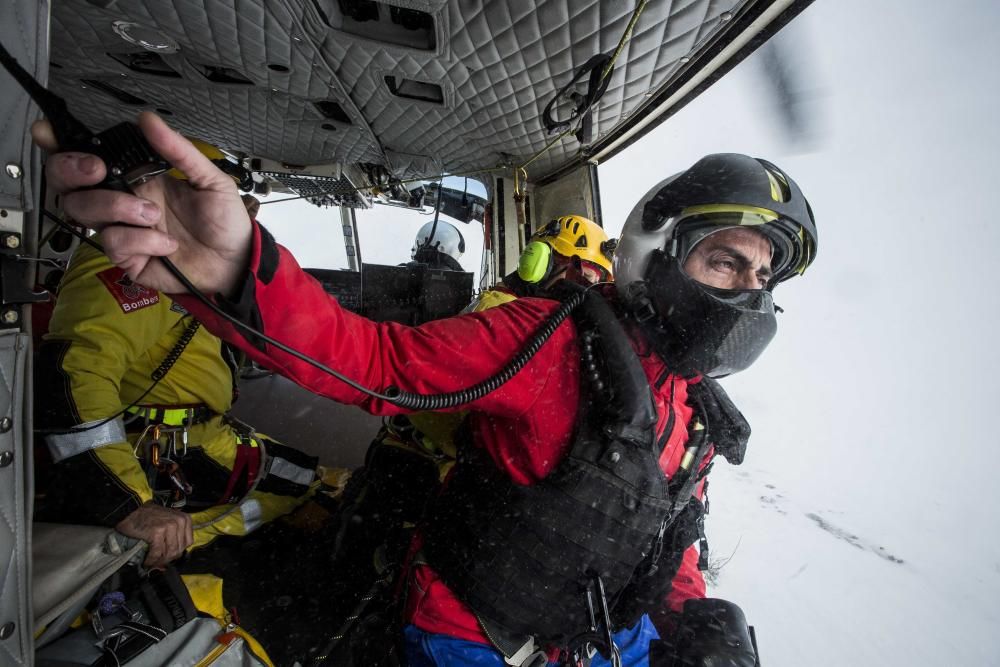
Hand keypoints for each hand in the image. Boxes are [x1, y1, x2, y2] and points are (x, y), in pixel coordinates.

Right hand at [32, 111, 252, 295]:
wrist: (235, 262)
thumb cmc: (225, 223)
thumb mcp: (209, 179)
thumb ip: (178, 150)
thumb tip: (149, 120)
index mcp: (138, 178)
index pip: (90, 158)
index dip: (60, 145)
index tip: (47, 133)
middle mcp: (123, 201)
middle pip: (68, 183)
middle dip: (72, 170)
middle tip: (98, 170)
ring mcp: (122, 229)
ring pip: (83, 209)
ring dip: (116, 207)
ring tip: (152, 215)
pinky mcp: (126, 257)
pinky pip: (113, 242)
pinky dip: (142, 240)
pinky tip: (165, 243)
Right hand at [115, 503, 193, 568]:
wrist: (131, 511)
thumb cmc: (148, 517)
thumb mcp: (168, 520)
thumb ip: (175, 535)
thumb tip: (175, 556)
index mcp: (185, 519)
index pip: (188, 542)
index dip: (178, 552)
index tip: (169, 557)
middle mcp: (179, 521)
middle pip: (178, 549)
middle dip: (167, 559)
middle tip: (158, 563)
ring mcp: (169, 526)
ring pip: (169, 552)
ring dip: (159, 561)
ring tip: (152, 562)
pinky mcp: (157, 532)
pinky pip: (157, 552)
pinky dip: (151, 559)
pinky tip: (147, 561)